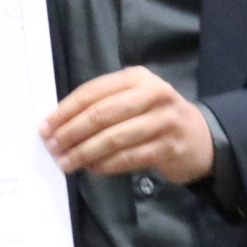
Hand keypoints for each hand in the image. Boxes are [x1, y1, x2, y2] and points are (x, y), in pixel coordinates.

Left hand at [40, 66, 212, 184]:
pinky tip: (92, 169)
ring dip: (85, 152)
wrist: (200, 137)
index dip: (65, 110)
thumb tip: (58, 124)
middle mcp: (152, 94)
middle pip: (101, 114)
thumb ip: (102, 104)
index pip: (92, 92)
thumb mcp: (132, 99)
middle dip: (72, 132)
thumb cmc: (154, 116)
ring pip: (114, 138)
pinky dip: (107, 165)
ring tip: (67, 162)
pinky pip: (130, 158)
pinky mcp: (170, 147)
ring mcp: (164, 121)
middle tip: (53, 147)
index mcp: (136, 78)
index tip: (45, 127)